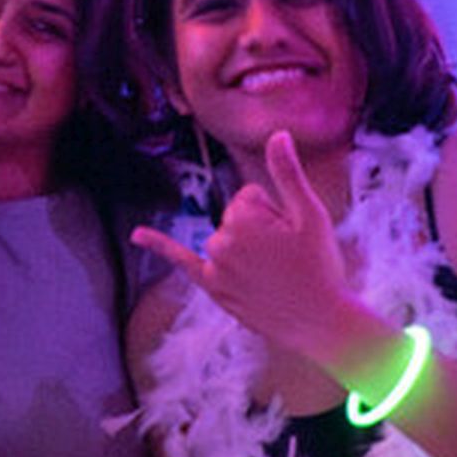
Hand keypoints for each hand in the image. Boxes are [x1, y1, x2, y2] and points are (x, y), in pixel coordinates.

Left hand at [129, 133, 385, 379]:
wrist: (319, 322)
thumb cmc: (320, 267)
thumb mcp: (310, 215)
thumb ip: (288, 173)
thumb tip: (278, 133)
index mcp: (244, 219)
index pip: (249, 196)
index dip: (274, 210)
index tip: (291, 235)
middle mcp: (221, 241)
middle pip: (236, 216)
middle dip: (261, 229)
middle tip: (286, 257)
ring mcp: (214, 266)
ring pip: (226, 237)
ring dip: (246, 248)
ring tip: (275, 273)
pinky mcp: (212, 287)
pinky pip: (181, 260)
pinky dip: (159, 246)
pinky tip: (137, 235)